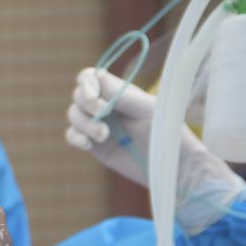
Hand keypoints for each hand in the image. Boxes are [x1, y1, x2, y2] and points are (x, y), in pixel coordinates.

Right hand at [66, 67, 245, 234]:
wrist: (174, 168)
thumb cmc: (168, 134)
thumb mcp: (147, 109)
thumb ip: (121, 94)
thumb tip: (95, 78)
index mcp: (120, 92)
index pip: (91, 77)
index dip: (87, 83)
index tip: (94, 96)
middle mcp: (107, 106)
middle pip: (78, 95)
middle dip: (87, 104)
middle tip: (104, 115)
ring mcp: (99, 125)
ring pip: (74, 115)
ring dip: (84, 123)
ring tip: (104, 136)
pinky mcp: (94, 146)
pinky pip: (72, 136)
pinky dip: (75, 137)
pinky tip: (88, 145)